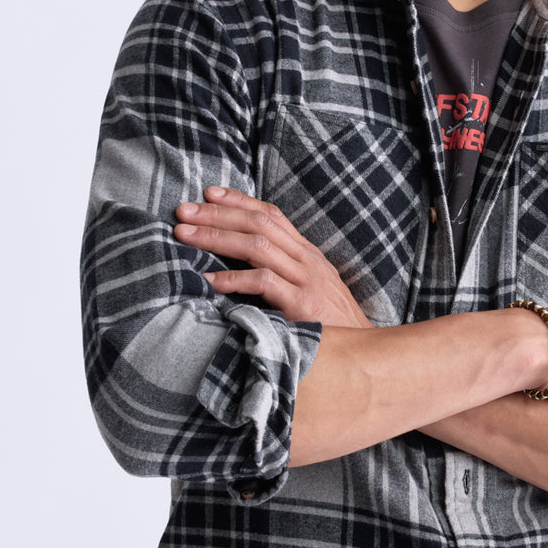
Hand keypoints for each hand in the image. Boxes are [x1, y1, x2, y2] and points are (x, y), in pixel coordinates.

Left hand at [174, 188, 371, 328]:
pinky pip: (264, 282)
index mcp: (307, 254)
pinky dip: (233, 279)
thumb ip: (284, 274)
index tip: (209, 194)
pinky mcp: (303, 305)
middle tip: (183, 211)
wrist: (364, 353)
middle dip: (217, 214)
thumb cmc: (330, 326)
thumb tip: (241, 265)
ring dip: (217, 237)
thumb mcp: (310, 289)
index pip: (271, 215)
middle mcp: (308, 260)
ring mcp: (307, 281)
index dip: (239, 200)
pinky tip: (208, 281)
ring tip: (185, 236)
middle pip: (259, 223)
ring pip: (257, 246)